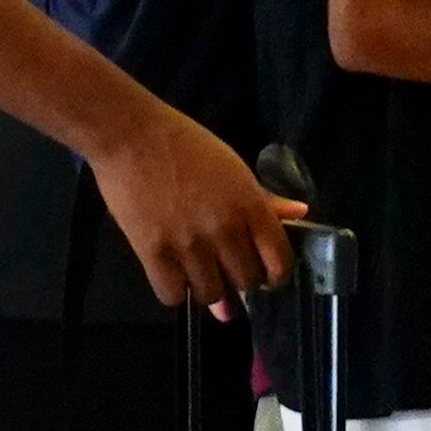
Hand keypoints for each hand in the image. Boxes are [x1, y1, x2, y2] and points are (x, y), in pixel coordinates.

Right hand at [88, 102, 299, 310]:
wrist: (131, 135)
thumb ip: (266, 199)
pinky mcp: (153, 251)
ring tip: (202, 276)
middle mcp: (225, 230)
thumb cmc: (185, 145)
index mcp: (251, 207)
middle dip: (242, 280)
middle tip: (229, 270)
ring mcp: (189, 244)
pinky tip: (174, 278)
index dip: (276, 274)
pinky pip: (172, 294)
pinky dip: (175, 292)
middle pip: (246, 281)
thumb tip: (299, 213)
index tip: (268, 276)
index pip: (279, 260)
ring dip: (210, 290)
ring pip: (212, 294)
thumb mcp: (235, 168)